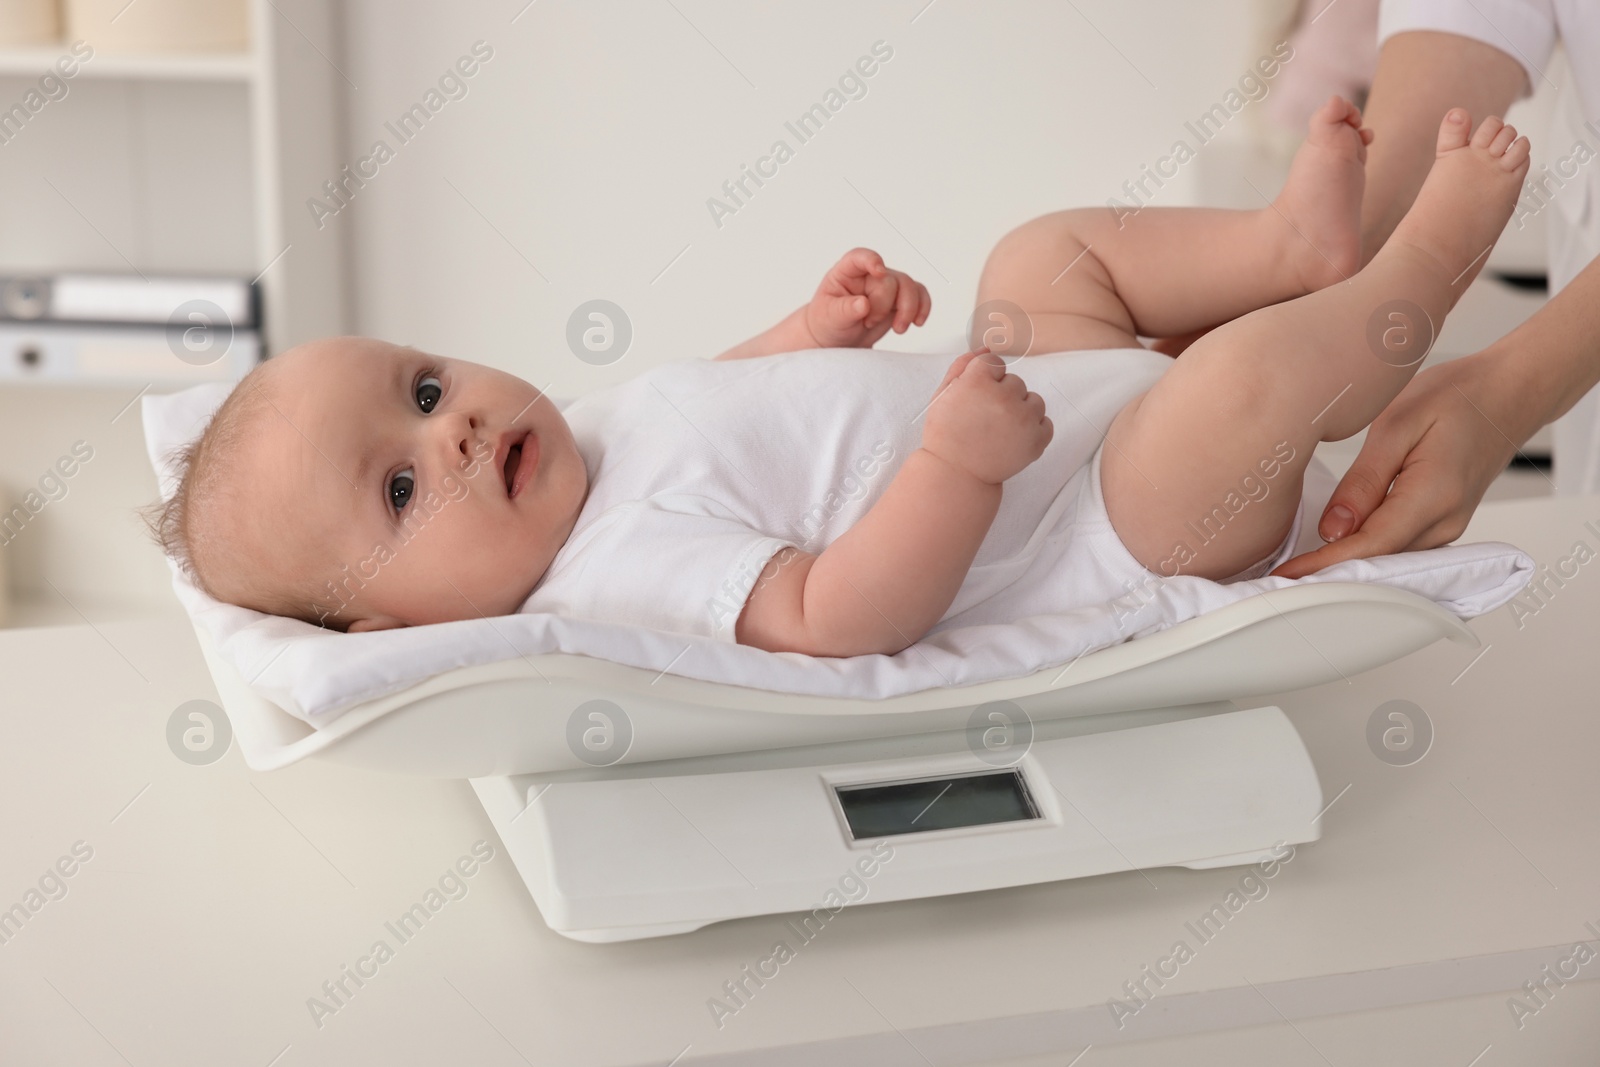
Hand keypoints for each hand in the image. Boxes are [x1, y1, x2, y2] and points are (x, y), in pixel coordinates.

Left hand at [805, 247, 930, 348]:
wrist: (838, 340)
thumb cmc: (828, 323)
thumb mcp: (830, 318)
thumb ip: (845, 310)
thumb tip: (863, 304)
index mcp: (847, 272)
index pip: (860, 257)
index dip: (872, 260)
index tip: (879, 272)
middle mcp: (869, 275)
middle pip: (889, 280)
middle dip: (884, 305)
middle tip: (868, 322)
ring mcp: (886, 287)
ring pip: (909, 286)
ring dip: (908, 309)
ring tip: (899, 329)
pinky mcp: (899, 300)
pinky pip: (919, 295)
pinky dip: (922, 308)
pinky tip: (918, 322)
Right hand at [921, 350, 1052, 484]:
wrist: (956, 473)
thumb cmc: (946, 433)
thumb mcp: (943, 394)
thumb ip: (963, 365)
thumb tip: (988, 347)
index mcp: (977, 381)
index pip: (995, 362)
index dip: (983, 381)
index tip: (975, 399)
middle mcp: (1003, 397)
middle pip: (1015, 382)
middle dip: (1002, 396)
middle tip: (984, 419)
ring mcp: (1023, 419)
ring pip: (1034, 400)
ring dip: (1021, 411)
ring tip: (1000, 430)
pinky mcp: (1037, 440)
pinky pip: (1046, 423)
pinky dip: (1033, 431)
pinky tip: (1013, 439)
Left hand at [1271, 351, 1539, 577]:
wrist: (1510, 392)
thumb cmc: (1459, 397)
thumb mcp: (1397, 425)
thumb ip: (1364, 481)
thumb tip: (1332, 528)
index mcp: (1433, 496)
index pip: (1369, 546)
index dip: (1324, 564)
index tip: (1286, 575)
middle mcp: (1445, 523)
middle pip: (1377, 561)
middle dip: (1328, 573)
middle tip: (1279, 580)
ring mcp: (1448, 528)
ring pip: (1388, 559)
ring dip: (1346, 566)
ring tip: (1298, 571)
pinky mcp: (1443, 524)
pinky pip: (1399, 548)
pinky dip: (1367, 552)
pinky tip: (1336, 551)